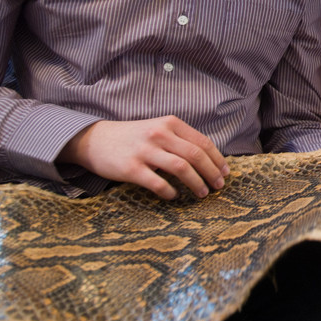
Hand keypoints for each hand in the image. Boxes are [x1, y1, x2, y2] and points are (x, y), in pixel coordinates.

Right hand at [59, 116, 229, 199]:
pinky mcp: (131, 168)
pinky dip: (170, 192)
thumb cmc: (133, 137)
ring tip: (202, 193)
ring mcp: (145, 151)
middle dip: (211, 173)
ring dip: (196, 183)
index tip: (225, 173)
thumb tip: (209, 159)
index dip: (217, 159)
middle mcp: (159, 134)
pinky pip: (158, 183)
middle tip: (218, 186)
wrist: (95, 140)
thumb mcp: (158, 128)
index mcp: (170, 123)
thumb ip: (180, 139)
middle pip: (195, 155)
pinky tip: (174, 196)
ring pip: (181, 168)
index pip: (202, 142)